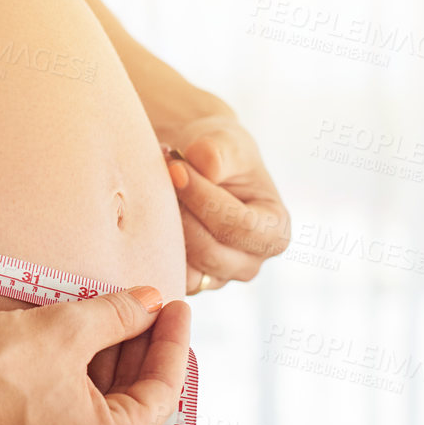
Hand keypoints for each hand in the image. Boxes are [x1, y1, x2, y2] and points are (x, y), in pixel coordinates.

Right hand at [0, 288, 191, 424]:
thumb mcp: (67, 327)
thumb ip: (119, 315)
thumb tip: (150, 303)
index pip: (162, 393)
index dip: (172, 342)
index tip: (175, 305)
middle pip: (131, 404)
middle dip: (140, 351)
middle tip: (146, 306)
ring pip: (99, 411)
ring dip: (108, 366)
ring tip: (112, 317)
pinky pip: (68, 419)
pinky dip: (79, 384)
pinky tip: (78, 346)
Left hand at [159, 115, 290, 293]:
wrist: (202, 168)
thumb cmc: (224, 156)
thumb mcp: (228, 144)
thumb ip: (219, 152)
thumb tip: (205, 164)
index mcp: (275, 232)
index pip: (237, 225)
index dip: (202, 197)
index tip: (175, 168)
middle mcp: (251, 262)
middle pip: (209, 252)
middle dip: (180, 215)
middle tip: (160, 180)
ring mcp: (220, 276)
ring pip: (186, 269)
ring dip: (164, 233)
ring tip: (157, 196)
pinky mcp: (192, 281)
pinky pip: (168, 275)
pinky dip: (155, 248)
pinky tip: (148, 217)